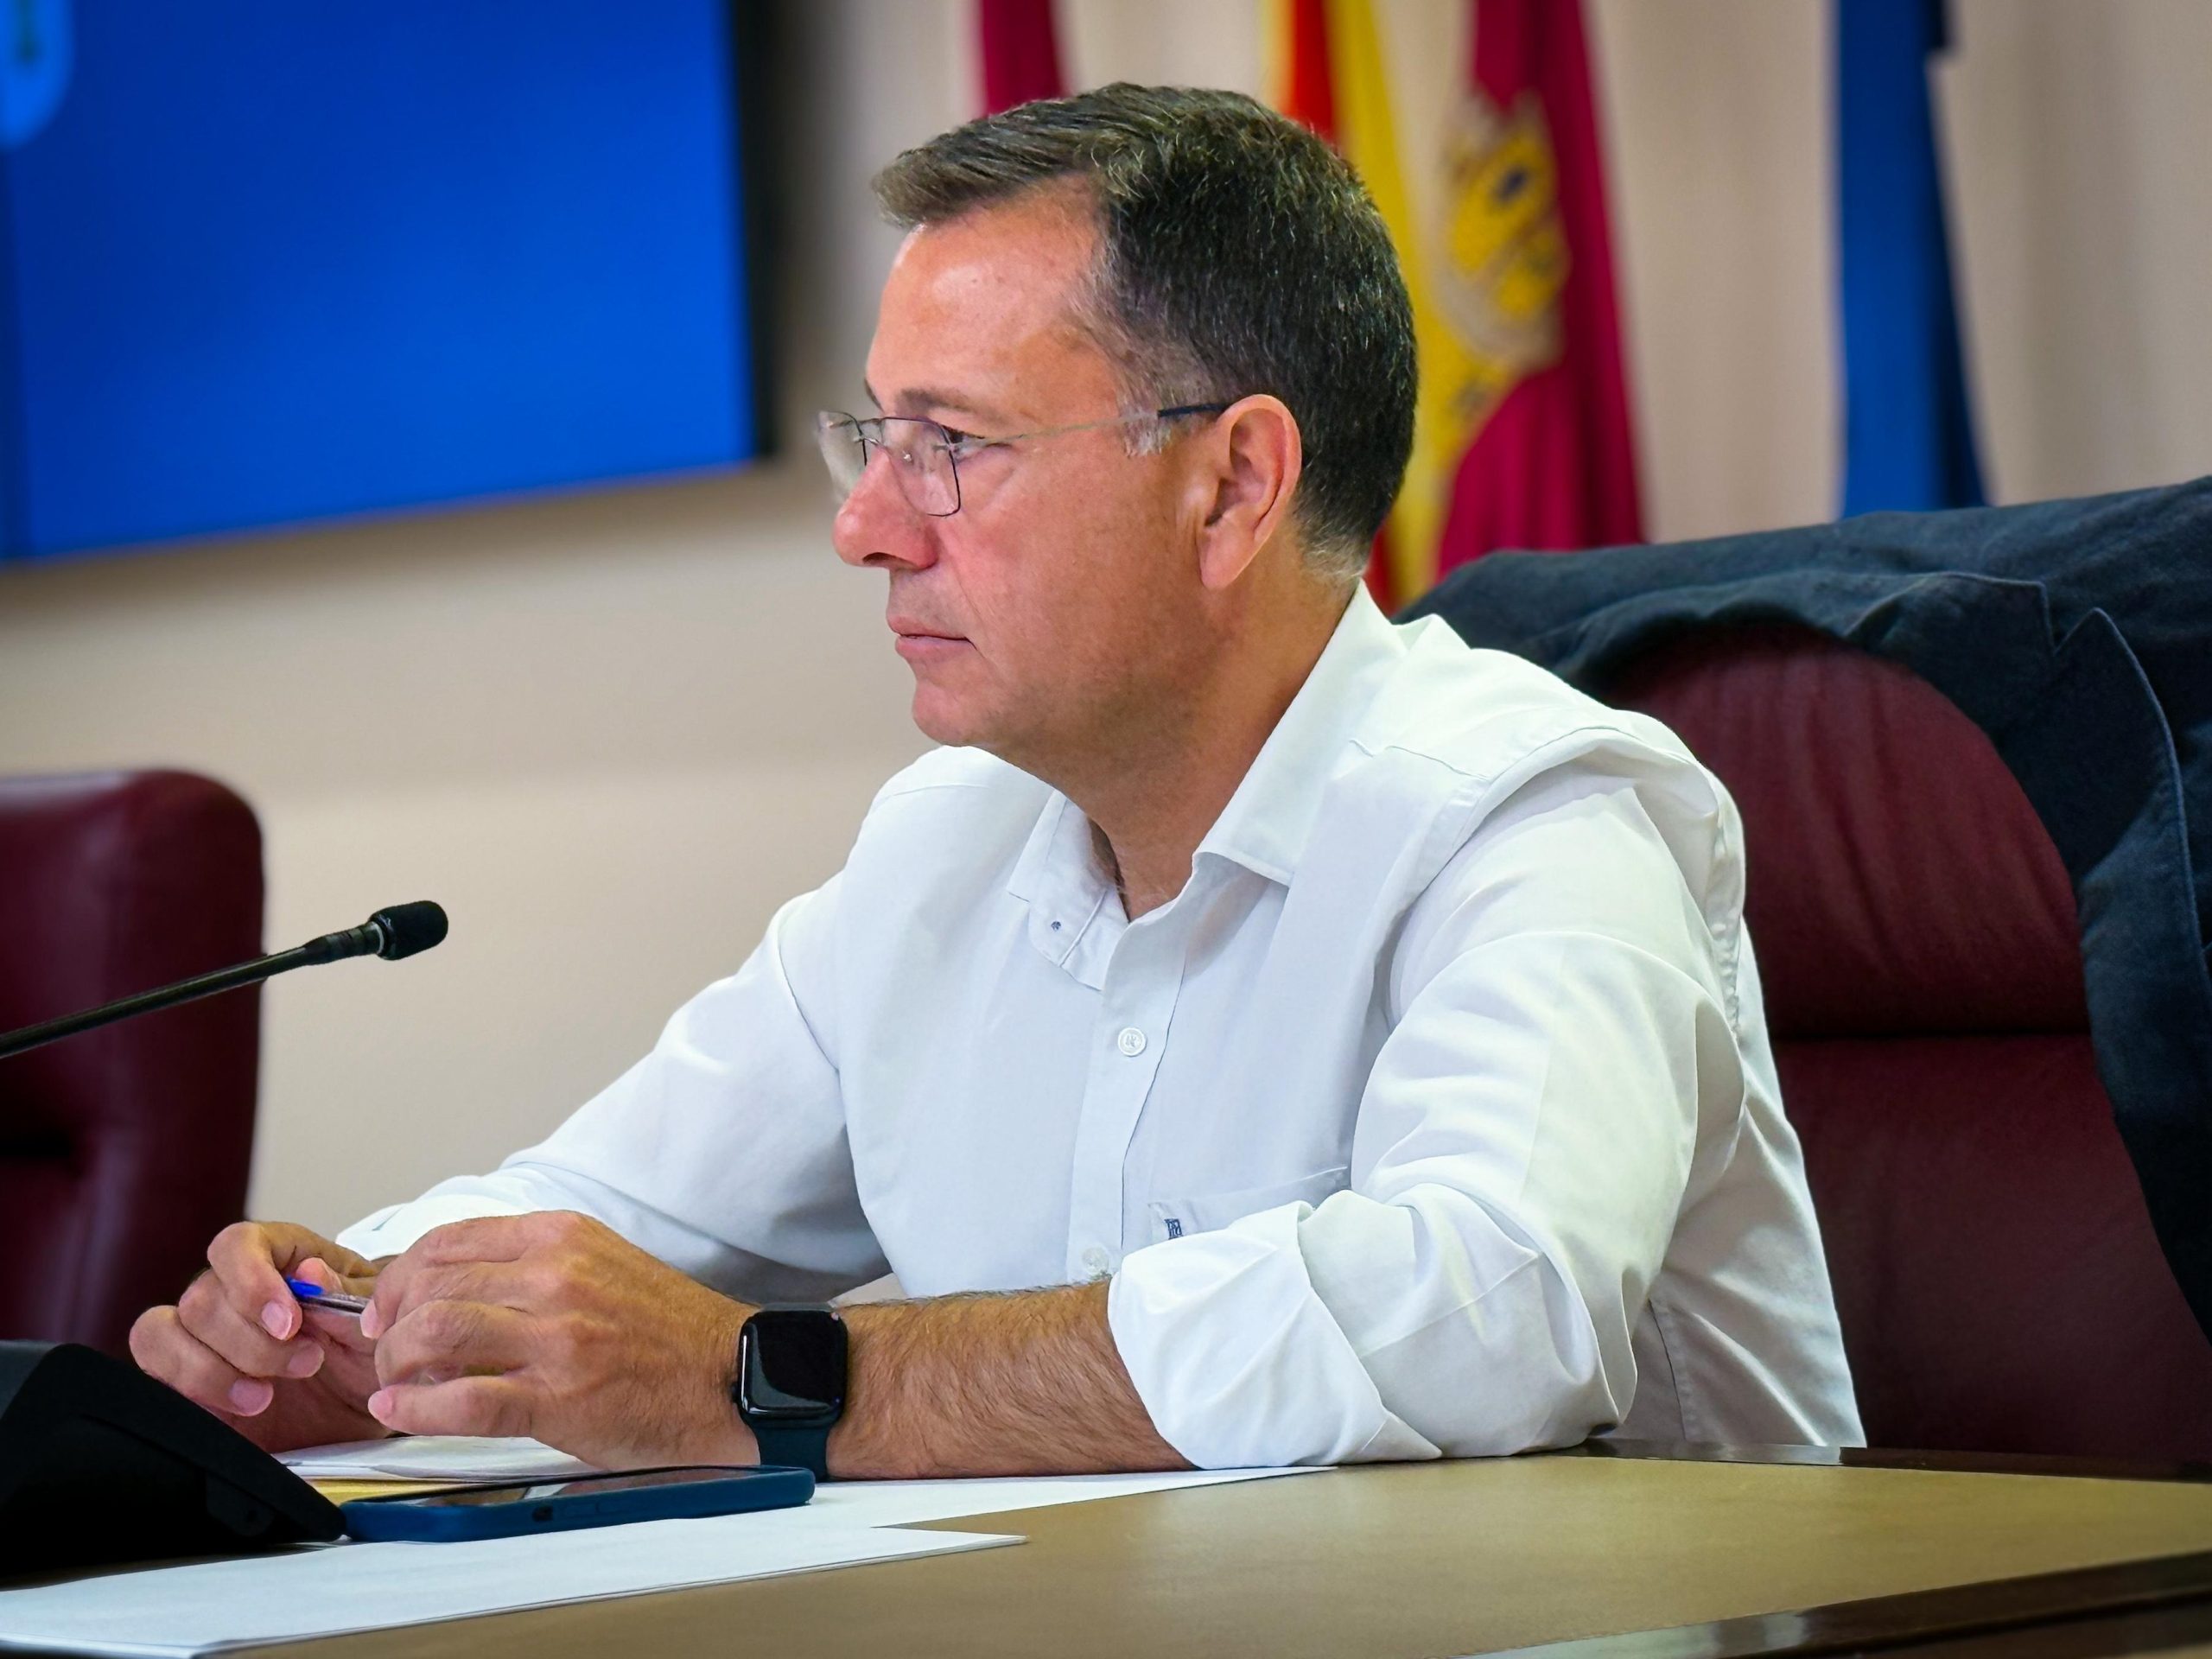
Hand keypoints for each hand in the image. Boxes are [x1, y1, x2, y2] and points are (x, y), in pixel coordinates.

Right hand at [129, 1222, 384, 1451]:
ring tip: (265, 1397)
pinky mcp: (183, 1379)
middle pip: (202, 1298)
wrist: (359, 1407)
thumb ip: (348, 1297)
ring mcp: (201, 1334)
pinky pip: (153, 1374)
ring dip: (212, 1372)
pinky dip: (189, 1393)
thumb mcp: (376, 1323)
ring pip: (161, 1333)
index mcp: (280, 1256)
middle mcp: (230, 1288)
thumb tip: (308, 1273)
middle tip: (307, 1364)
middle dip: (253, 1343)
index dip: (253, 1282)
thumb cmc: (368, 1350)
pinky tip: (236, 1409)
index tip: (289, 1323)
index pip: (237, 1245)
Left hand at [361, 1211, 755, 1468]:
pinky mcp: (559, 1397)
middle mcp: (555, 1276)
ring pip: (434, 1333)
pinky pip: (463, 1401)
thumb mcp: (600, 1265)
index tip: (388, 1306)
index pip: (448, 1240)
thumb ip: (530, 1269)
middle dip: (389, 1324)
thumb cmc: (667, 1329)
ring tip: (396, 1386)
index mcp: (561, 1236)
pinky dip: (416, 1410)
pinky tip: (402, 1416)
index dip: (399, 1276)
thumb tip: (450, 1296)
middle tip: (386, 1352)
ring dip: (395, 1365)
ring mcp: (556, 1336)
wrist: (729, 1375)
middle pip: (430, 1286)